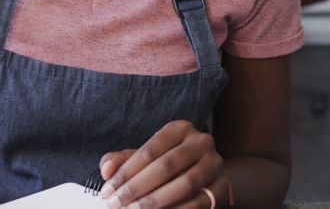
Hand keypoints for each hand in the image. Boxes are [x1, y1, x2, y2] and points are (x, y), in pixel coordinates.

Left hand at [98, 120, 229, 208]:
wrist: (205, 175)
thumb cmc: (169, 165)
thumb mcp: (145, 159)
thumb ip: (122, 161)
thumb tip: (106, 169)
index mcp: (180, 129)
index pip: (149, 151)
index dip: (126, 172)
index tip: (107, 191)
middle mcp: (201, 142)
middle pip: (166, 166)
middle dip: (137, 188)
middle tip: (116, 204)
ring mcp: (215, 163)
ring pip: (184, 184)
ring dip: (155, 201)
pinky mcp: (222, 186)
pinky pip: (199, 202)